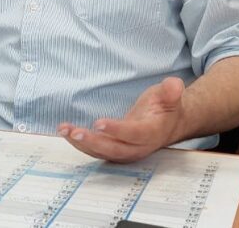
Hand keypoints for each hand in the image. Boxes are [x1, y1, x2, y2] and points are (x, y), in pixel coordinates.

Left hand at [58, 77, 187, 162]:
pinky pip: (95, 149)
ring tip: (64, 129)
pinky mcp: (114, 150)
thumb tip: (174, 86)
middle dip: (93, 142)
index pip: (134, 134)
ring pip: (101, 152)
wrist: (168, 123)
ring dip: (81, 142)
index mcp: (152, 133)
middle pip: (114, 149)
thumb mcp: (171, 95)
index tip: (99, 122)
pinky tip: (65, 131)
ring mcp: (125, 151)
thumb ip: (171, 91)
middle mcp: (138, 147)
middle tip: (76, 131)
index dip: (117, 130)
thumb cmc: (166, 107)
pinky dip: (79, 142)